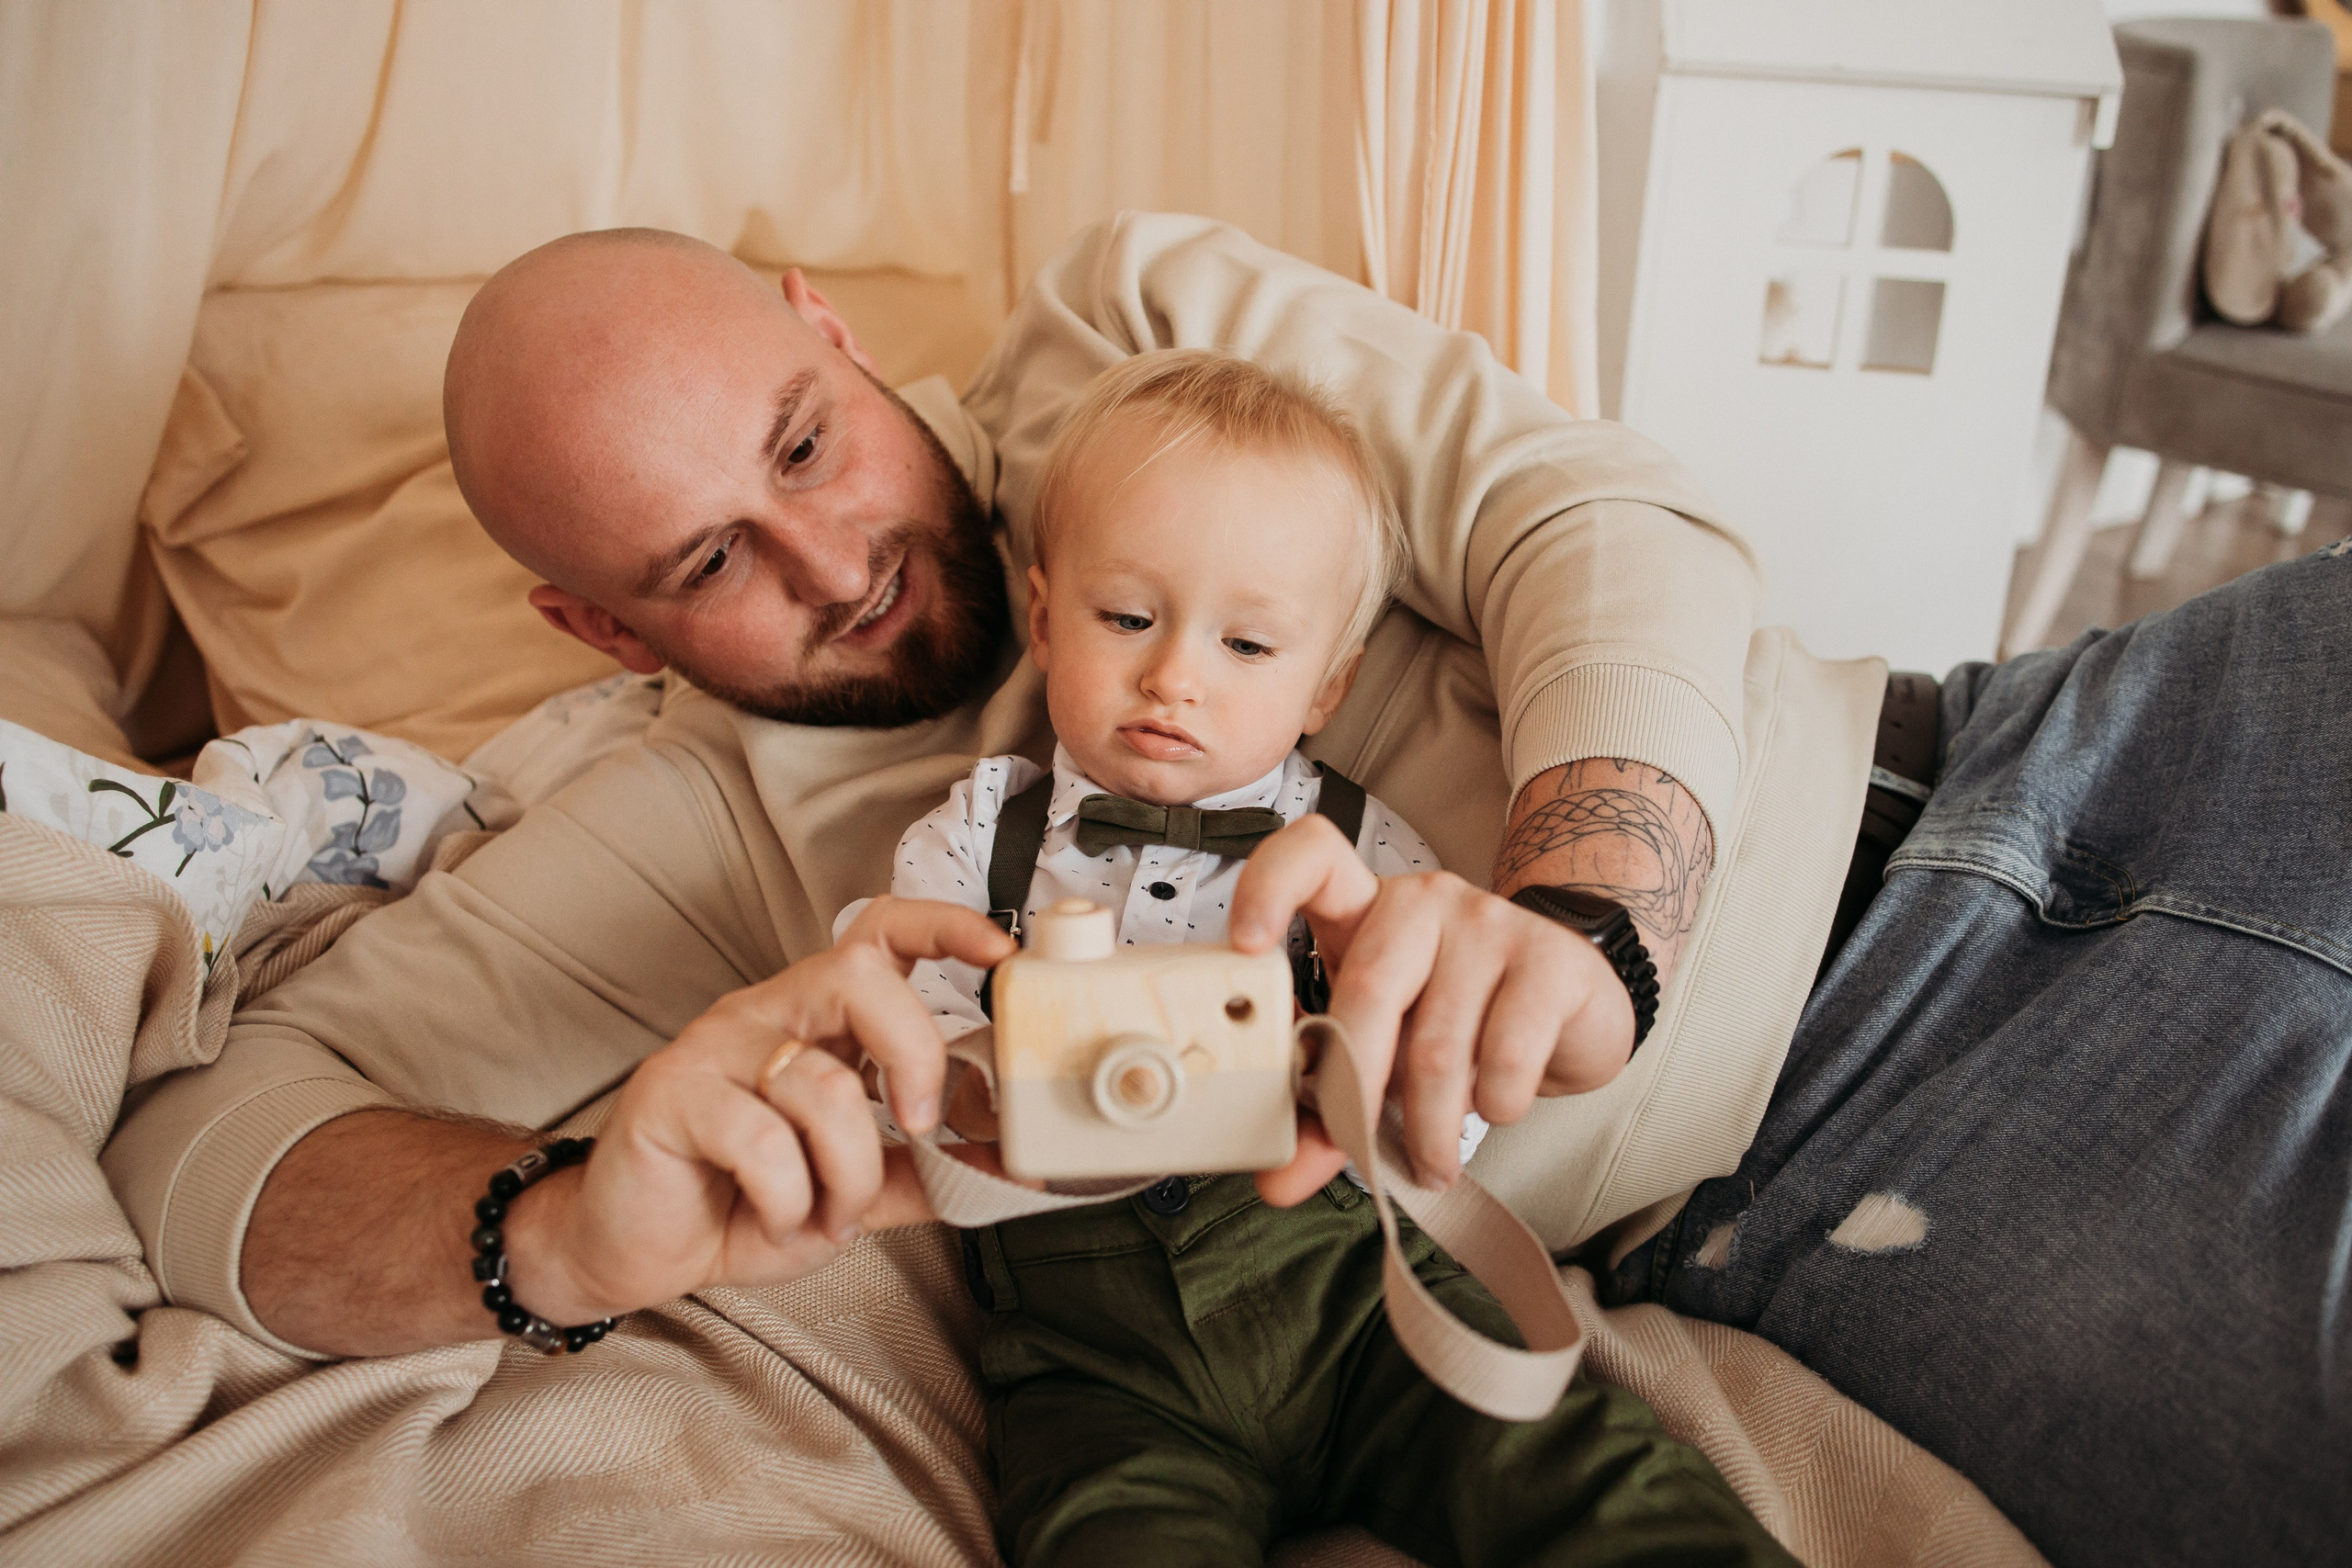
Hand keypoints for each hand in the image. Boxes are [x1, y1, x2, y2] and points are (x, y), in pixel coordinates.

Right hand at [502, 897, 1013, 1323]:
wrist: (630, 1249)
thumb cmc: (736, 1202)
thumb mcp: (851, 1192)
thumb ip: (922, 1172)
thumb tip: (1001, 1166)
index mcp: (818, 1020)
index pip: (882, 935)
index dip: (944, 929)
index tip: (1000, 952)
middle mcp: (768, 1015)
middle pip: (858, 976)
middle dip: (912, 1051)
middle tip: (918, 1121)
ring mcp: (715, 1049)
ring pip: (821, 1082)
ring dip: (845, 1172)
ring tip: (823, 1210)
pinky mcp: (671, 1095)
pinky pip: (762, 1138)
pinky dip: (788, 1196)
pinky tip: (774, 1213)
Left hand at [1228, 818, 1633, 1206]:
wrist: (1572, 1007)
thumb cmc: (1458, 1022)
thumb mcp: (1384, 1053)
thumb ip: (1328, 1109)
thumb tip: (1277, 1182)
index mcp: (1362, 909)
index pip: (1310, 857)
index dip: (1268, 887)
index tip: (1245, 945)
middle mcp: (1421, 901)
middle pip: (1368, 988)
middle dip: (1357, 1089)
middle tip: (1361, 1150)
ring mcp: (1489, 922)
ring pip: (1436, 1042)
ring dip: (1429, 1126)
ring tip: (1432, 1161)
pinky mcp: (1550, 961)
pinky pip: (1507, 1054)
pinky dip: (1494, 1105)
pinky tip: (1496, 1108)